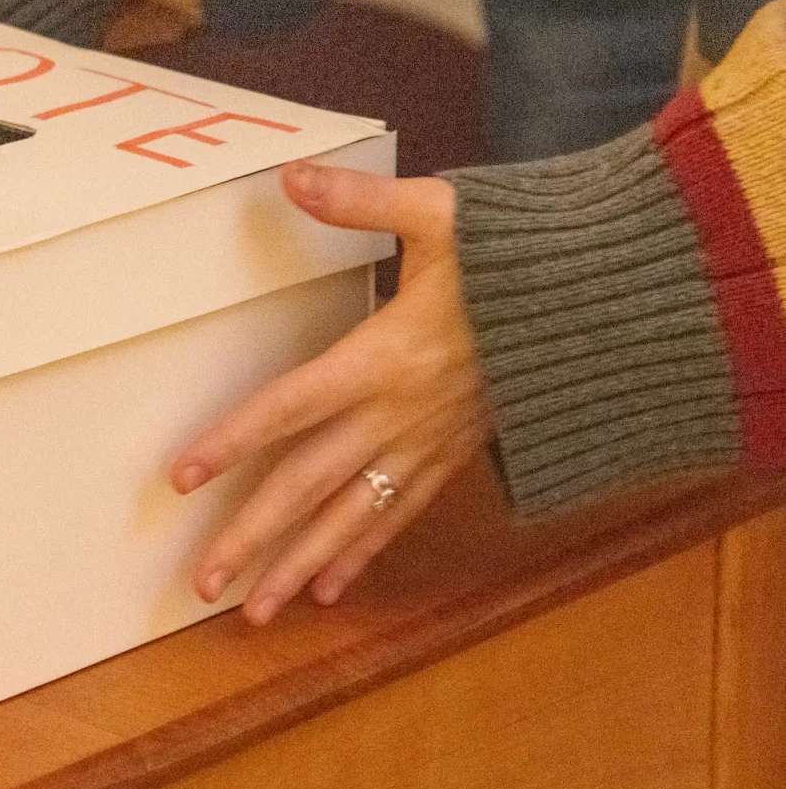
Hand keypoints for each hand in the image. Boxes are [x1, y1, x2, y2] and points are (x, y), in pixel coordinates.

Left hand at [169, 162, 491, 624]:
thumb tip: (290, 176)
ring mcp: (426, 444)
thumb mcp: (440, 215)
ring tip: (253, 612)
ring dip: (298, 567)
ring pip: (350, 519)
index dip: (232, 442)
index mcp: (381, 359)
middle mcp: (397, 416)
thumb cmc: (520, 256)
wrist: (608, 303)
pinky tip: (330, 590)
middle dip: (253, 539)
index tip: (180, 478)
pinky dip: (362, 554)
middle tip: (199, 584)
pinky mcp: (453, 456)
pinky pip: (399, 517)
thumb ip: (360, 202)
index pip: (287, 408)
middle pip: (308, 487)